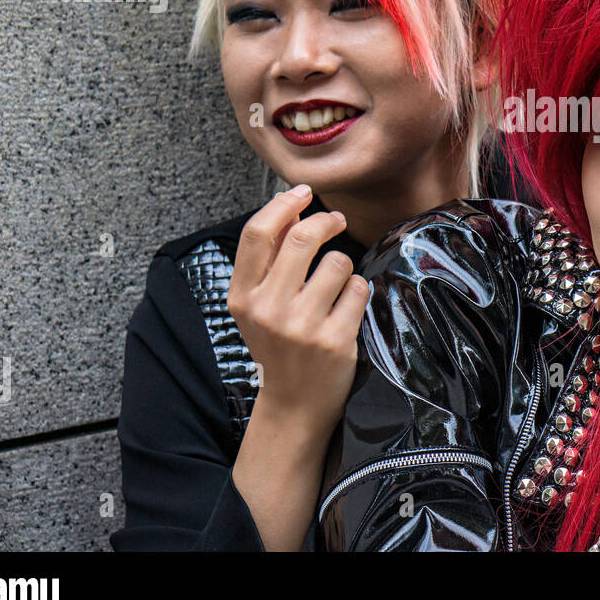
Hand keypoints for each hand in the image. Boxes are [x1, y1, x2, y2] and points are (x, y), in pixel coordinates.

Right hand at [226, 185, 368, 434]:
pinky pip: (358, 289)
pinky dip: (357, 291)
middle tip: (336, 220)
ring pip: (337, 262)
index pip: (257, 234)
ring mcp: (301, 327)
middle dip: (325, 221)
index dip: (283, 204)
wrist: (293, 405)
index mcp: (242, 297)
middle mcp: (268, 310)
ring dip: (344, 265)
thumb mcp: (257, 306)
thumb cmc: (278, 345)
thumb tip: (293, 209)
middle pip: (301, 239)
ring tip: (336, 285)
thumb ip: (269, 260)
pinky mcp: (334, 340)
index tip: (303, 193)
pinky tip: (346, 308)